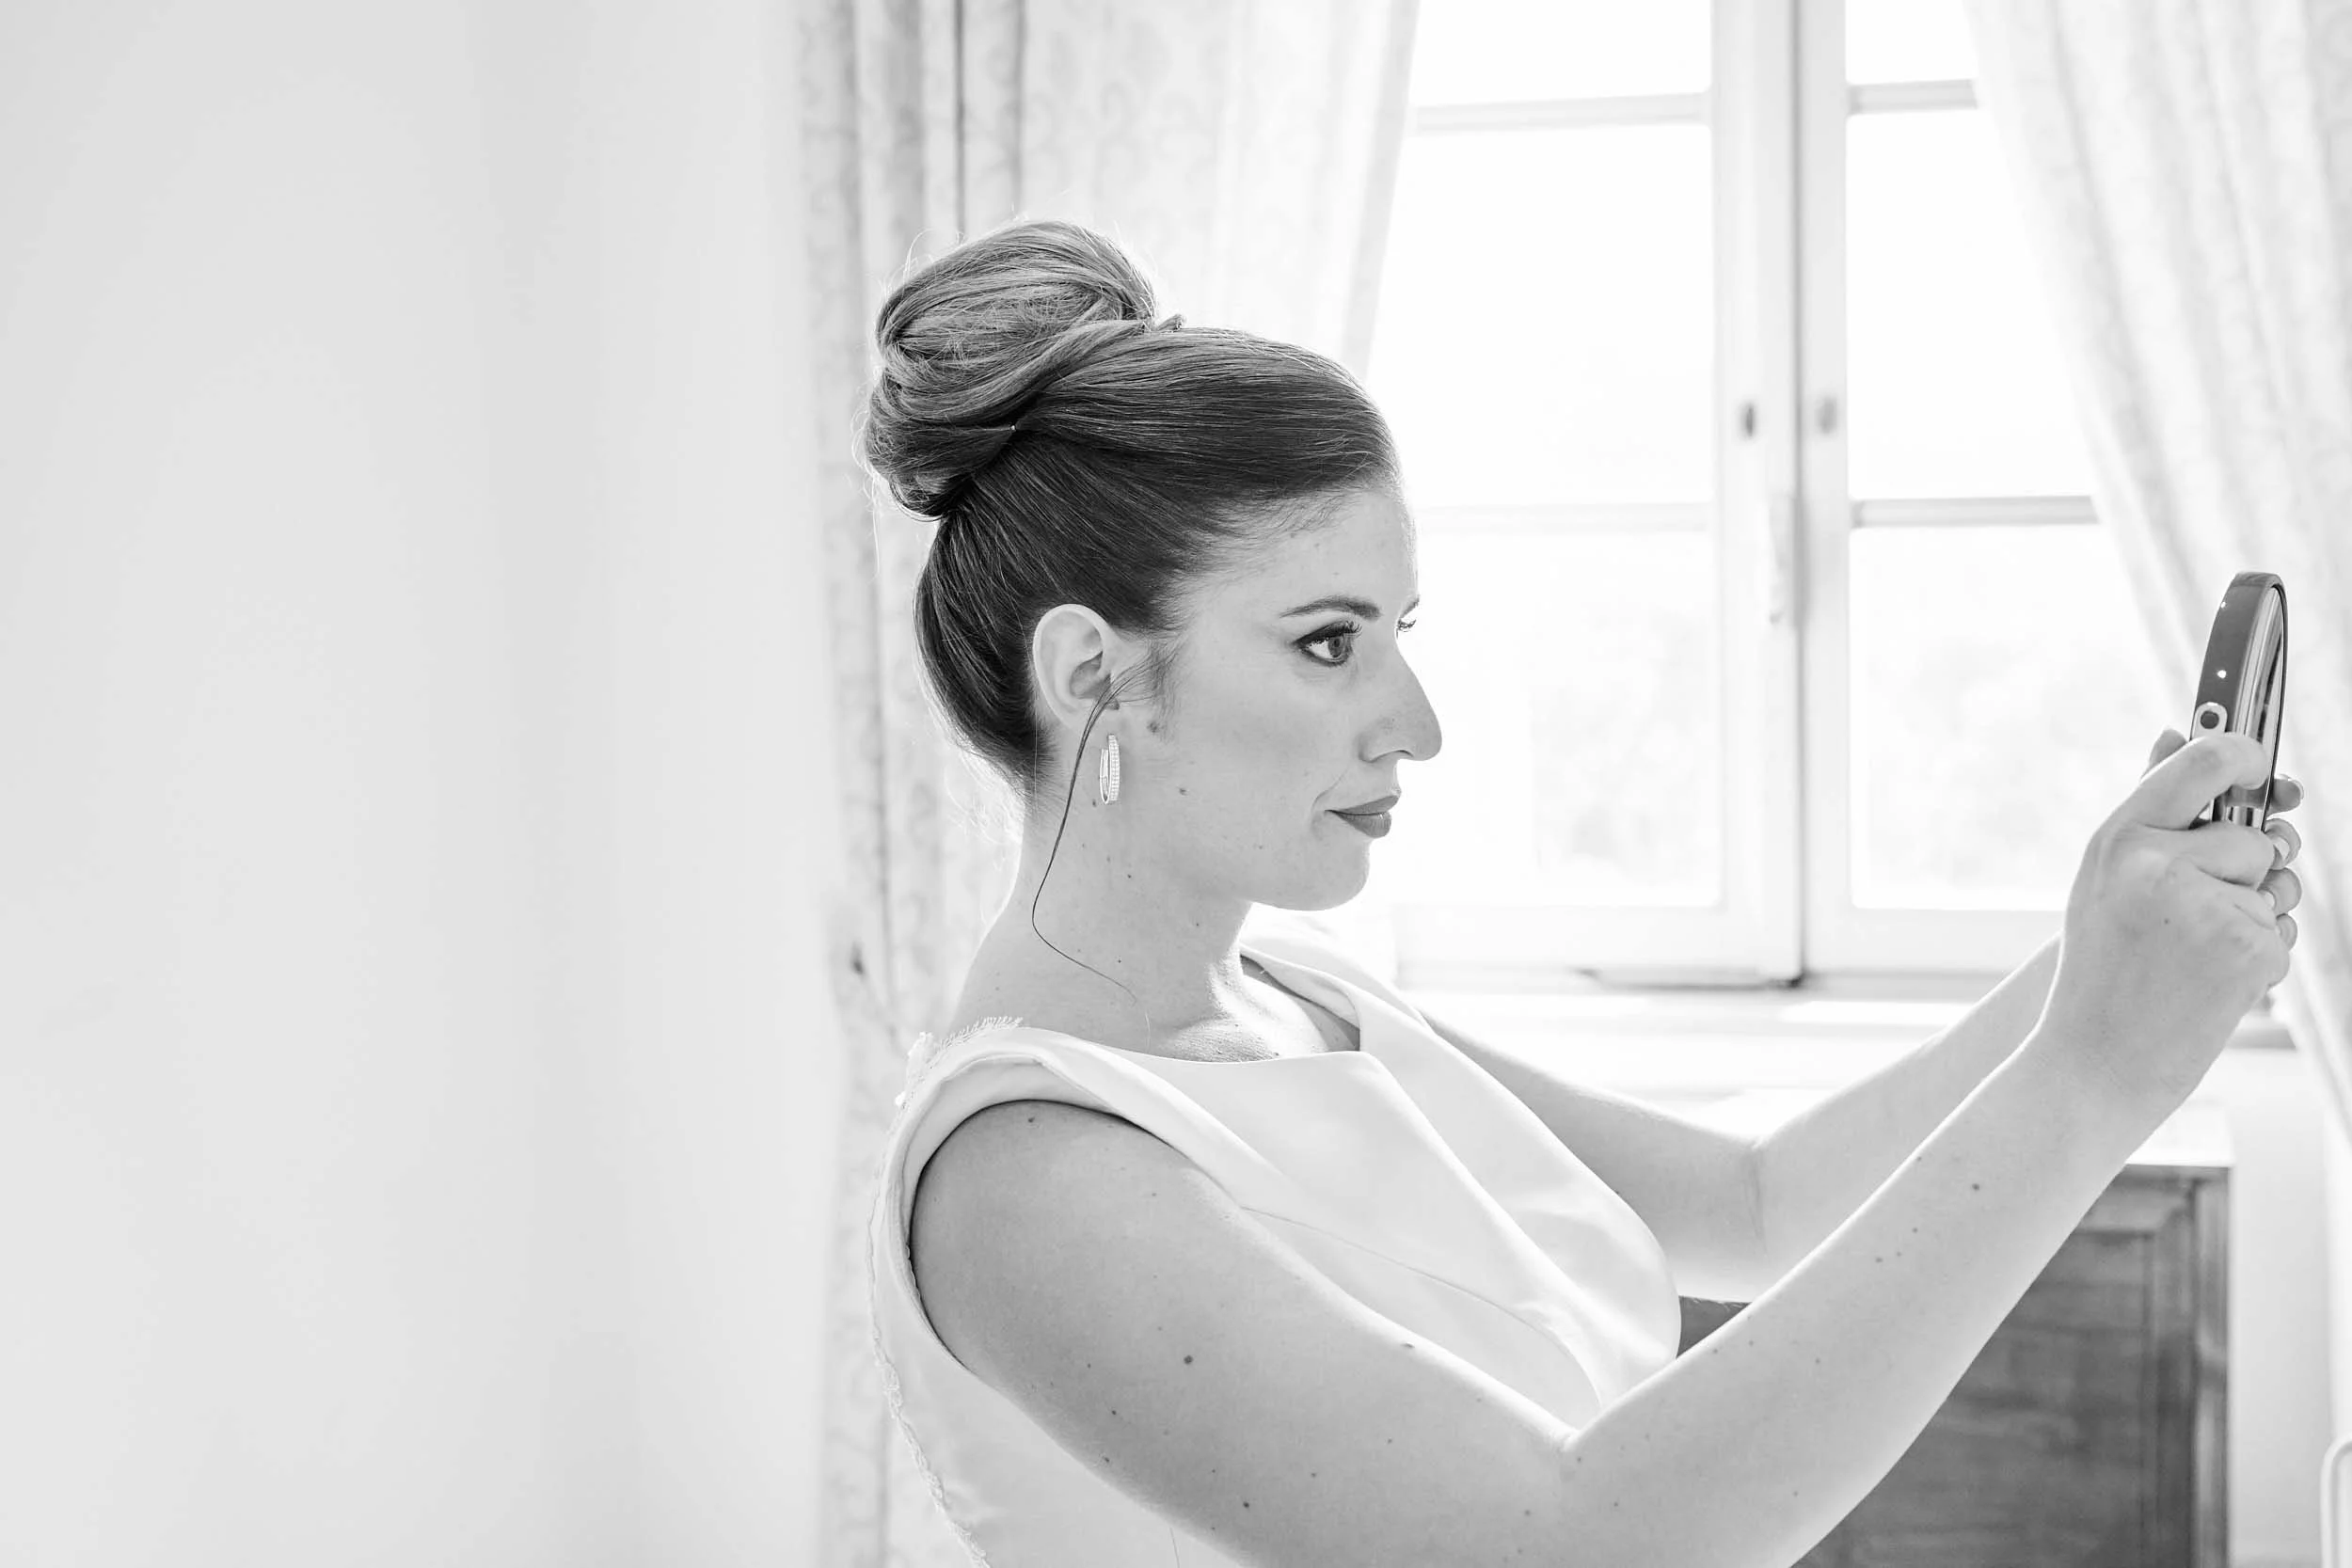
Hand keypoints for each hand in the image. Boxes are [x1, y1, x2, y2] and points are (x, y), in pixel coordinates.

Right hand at [2040, 730, 2298, 1117]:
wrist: (2094, 1060)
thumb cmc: (2100, 966)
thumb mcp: (2104, 876)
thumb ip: (2148, 804)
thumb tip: (2175, 729)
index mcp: (2119, 837)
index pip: (2206, 761)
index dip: (2244, 753)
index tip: (2256, 763)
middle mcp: (2160, 864)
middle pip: (2252, 835)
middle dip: (2241, 868)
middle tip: (2185, 912)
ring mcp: (2207, 908)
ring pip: (2273, 884)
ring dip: (2251, 911)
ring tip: (2191, 951)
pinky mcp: (2248, 950)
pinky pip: (2281, 927)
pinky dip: (2258, 953)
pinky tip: (2209, 979)